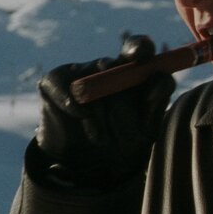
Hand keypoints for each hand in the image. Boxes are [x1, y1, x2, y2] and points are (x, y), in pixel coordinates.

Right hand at [34, 35, 175, 188]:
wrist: (84, 167)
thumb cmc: (123, 144)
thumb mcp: (147, 129)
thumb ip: (158, 102)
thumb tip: (158, 77)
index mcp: (133, 73)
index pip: (139, 47)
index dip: (140, 47)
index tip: (142, 62)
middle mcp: (107, 67)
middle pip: (117, 69)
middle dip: (124, 109)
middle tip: (128, 140)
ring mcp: (80, 71)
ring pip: (94, 85)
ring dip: (101, 119)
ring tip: (102, 140)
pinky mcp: (54, 79)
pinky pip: (67, 89)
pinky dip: (76, 109)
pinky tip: (81, 121)